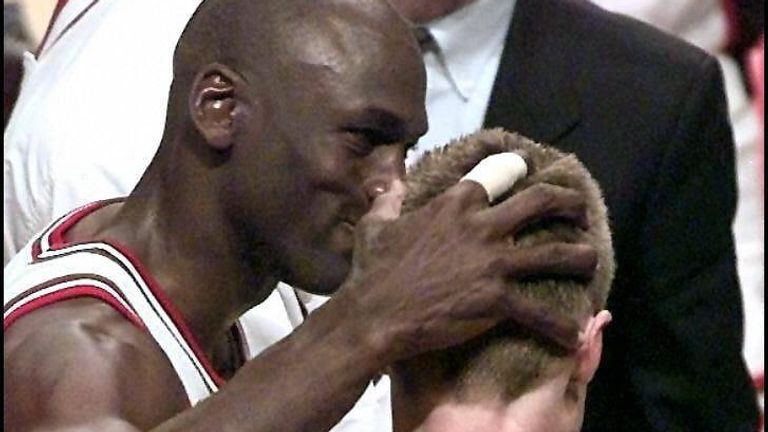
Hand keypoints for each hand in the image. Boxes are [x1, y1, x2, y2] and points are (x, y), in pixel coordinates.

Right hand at [332, 179, 596, 365]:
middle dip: (569, 203)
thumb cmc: (371, 271)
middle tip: (580, 211)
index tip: (528, 169)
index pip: (497, 173)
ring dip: (581, 256)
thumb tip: (390, 181)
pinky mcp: (497, 300)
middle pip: (541, 202)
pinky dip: (561, 326)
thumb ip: (388, 199)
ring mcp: (492, 262)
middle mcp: (481, 226)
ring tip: (590, 260)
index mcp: (455, 203)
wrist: (373, 316)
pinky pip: (540, 311)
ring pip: (556, 253)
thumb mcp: (374, 225)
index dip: (517, 168)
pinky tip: (574, 334)